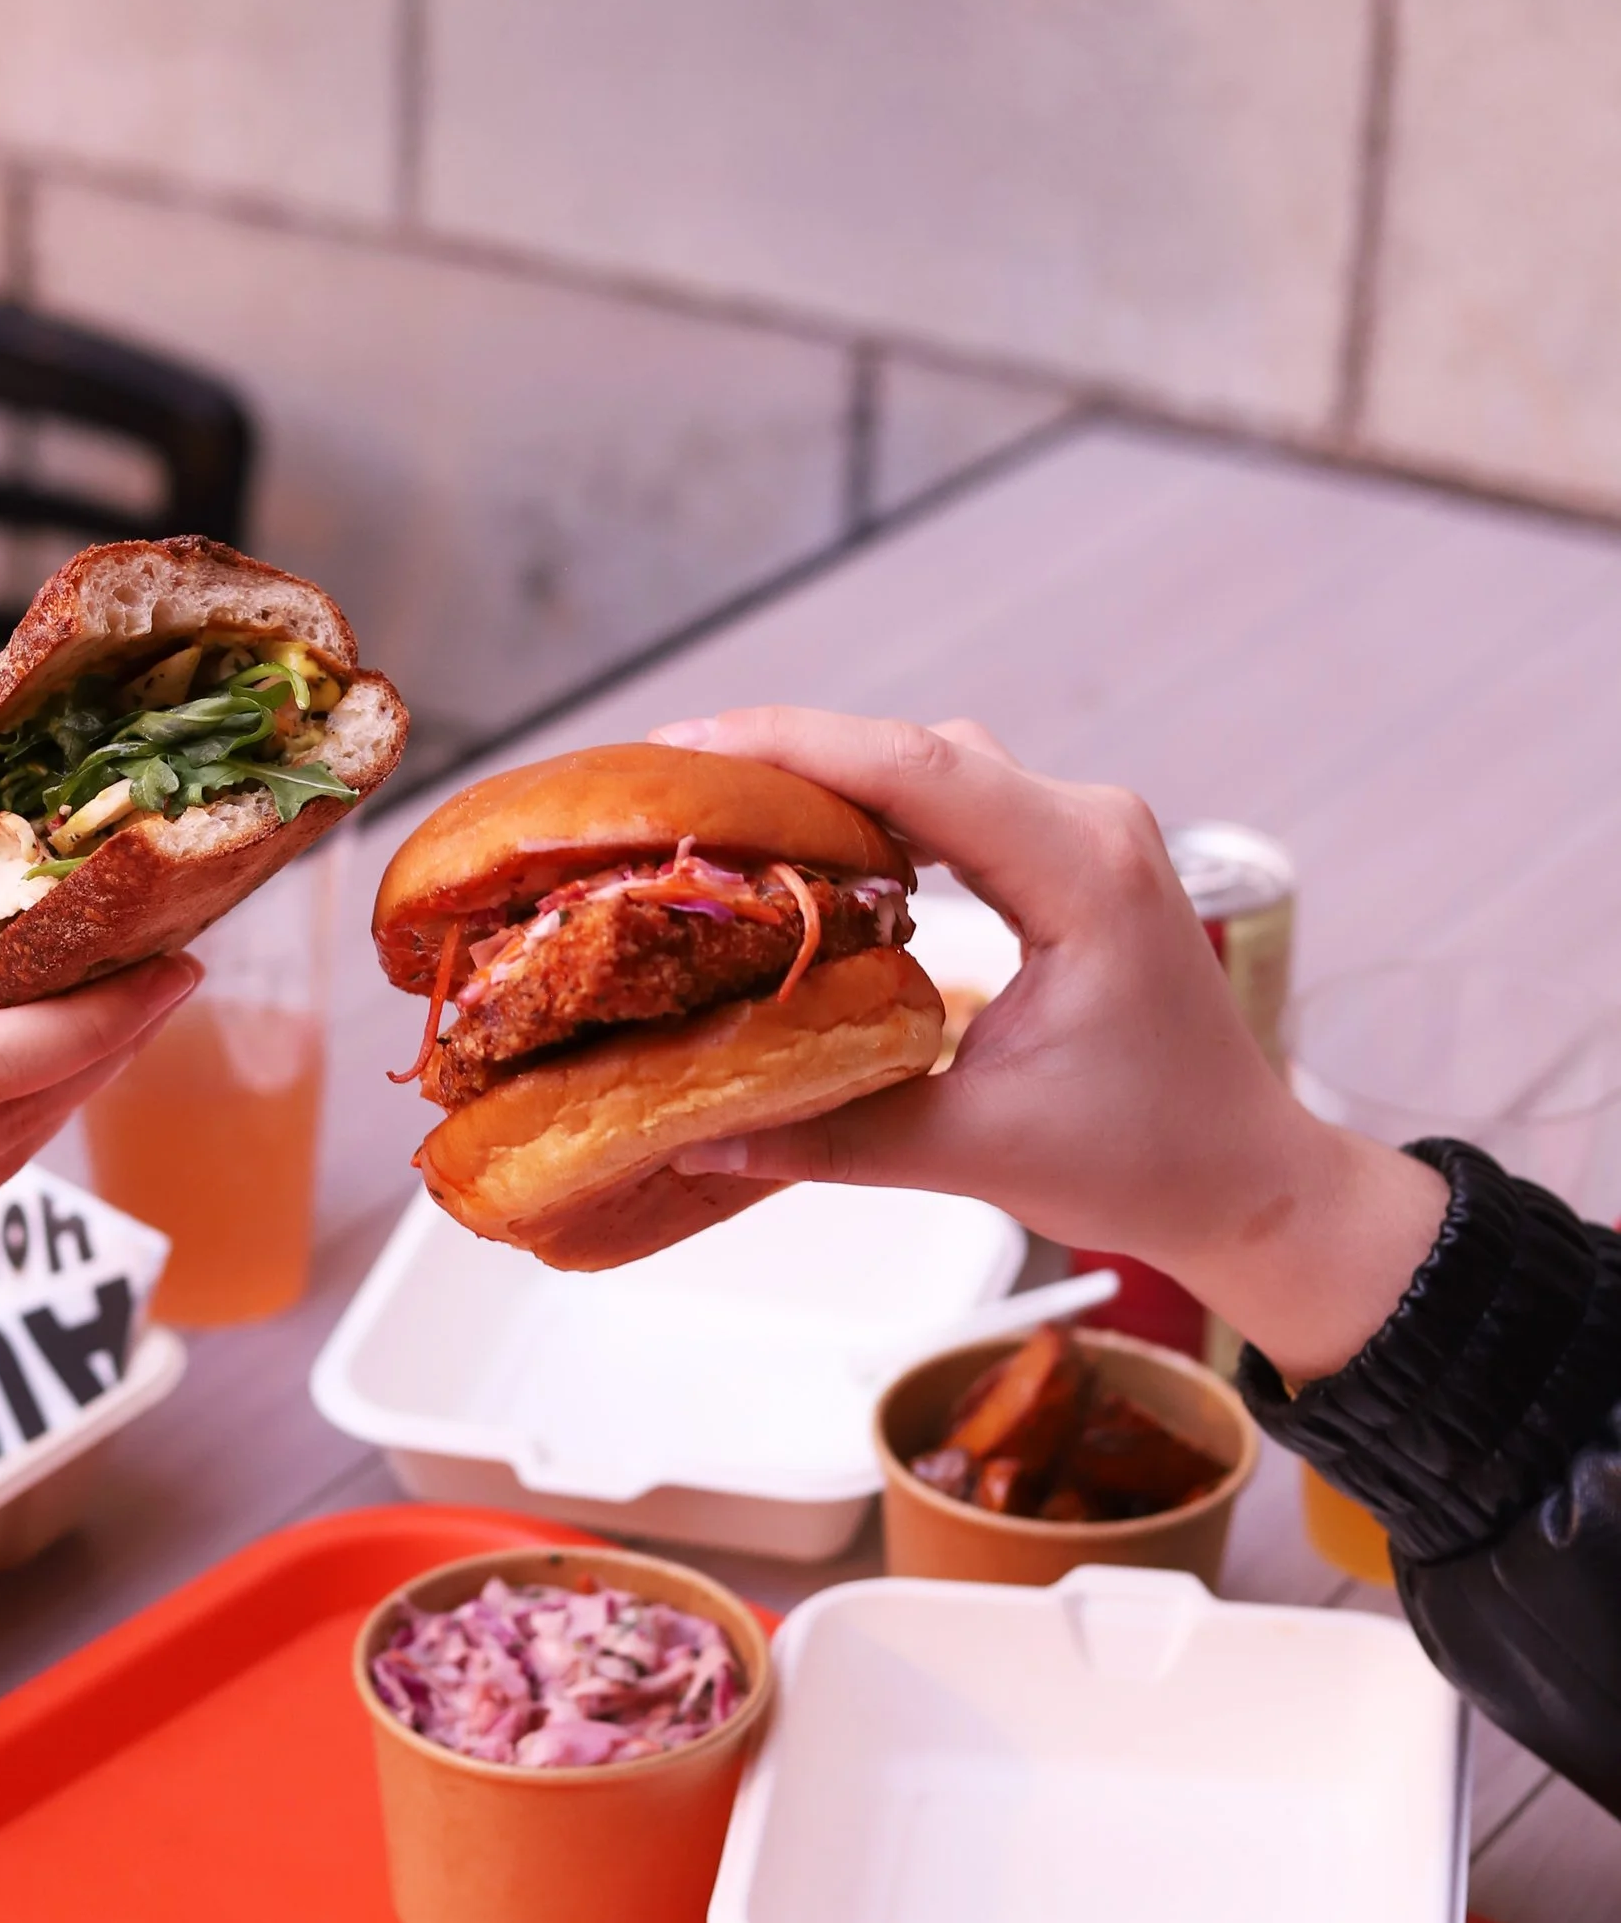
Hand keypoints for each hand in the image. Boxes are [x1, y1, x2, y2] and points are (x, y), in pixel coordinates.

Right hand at [651, 708, 1446, 1386]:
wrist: (1246, 1176)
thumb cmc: (1146, 1161)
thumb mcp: (976, 1151)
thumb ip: (831, 1138)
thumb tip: (695, 1133)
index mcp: (1084, 875)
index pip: (920, 773)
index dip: (795, 747)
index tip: (691, 746)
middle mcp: (1093, 828)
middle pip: (918, 751)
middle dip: (791, 756)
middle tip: (676, 781)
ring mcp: (1089, 834)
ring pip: (936, 767)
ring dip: (833, 780)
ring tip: (724, 809)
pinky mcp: (1074, 857)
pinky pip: (958, 805)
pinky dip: (877, 814)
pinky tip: (809, 849)